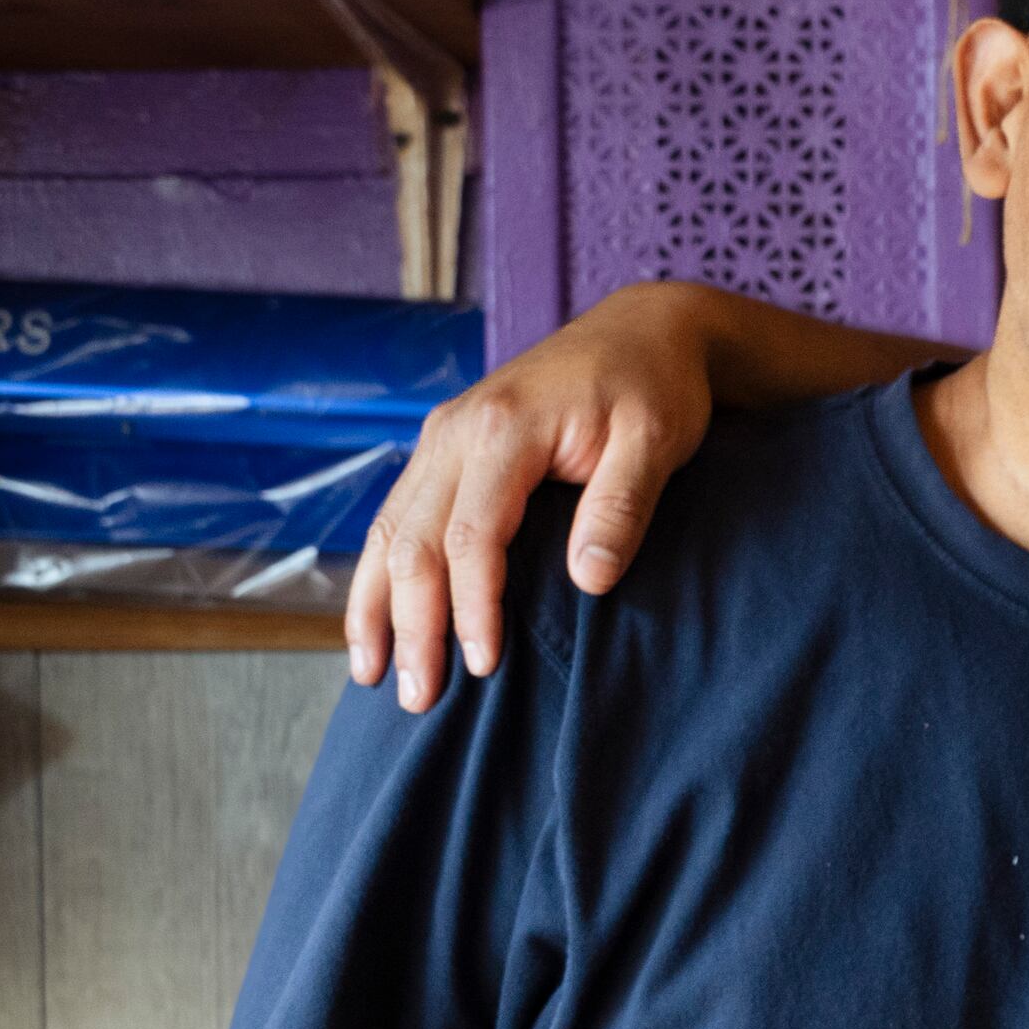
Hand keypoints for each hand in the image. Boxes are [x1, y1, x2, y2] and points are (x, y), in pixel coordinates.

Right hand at [344, 285, 726, 714]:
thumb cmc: (654, 387)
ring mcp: (442, 438)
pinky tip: (376, 620)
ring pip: (389, 530)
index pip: (471, 536)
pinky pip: (397, 516)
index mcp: (503, 429)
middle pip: (415, 541)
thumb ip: (620, 506)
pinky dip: (380, 572)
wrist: (642, 331)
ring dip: (376, 605)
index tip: (483, 667)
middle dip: (410, 625)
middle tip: (416, 698)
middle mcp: (455, 431)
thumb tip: (587, 580)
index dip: (471, 607)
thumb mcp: (657, 440)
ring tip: (370, 674)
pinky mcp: (444, 449)